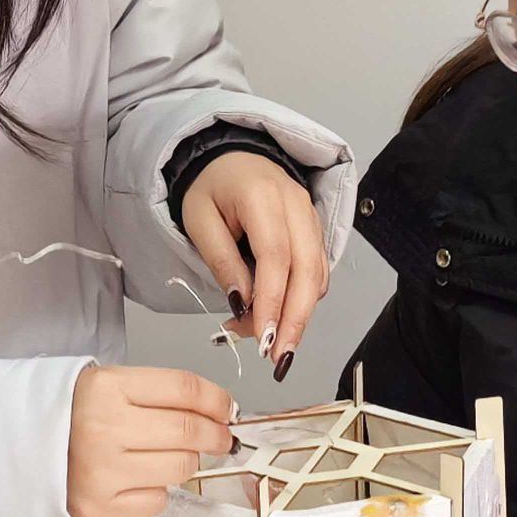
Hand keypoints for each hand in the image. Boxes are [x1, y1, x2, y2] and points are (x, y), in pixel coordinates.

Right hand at [66, 365, 234, 516]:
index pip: (183, 388)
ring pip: (180, 468)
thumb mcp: (108, 387)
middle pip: (188, 430)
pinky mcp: (99, 507)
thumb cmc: (73, 418)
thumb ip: (159, 394)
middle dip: (216, 435)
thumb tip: (219, 412)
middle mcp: (103, 427)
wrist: (20, 455)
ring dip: (186, 462)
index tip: (227, 409)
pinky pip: (157, 501)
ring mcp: (101, 471)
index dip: (216, 399)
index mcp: (106, 387)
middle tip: (221, 438)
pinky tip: (137, 480)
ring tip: (169, 457)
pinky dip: (157, 491)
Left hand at [181, 152, 327, 381]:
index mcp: (262, 196)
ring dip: (299, 314)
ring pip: (317, 274)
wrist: (231, 158)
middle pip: (308, 269)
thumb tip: (243, 304)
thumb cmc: (211, 189)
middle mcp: (295, 204)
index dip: (273, 300)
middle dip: (296, 319)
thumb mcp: (199, 221)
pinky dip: (302, 299)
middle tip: (279, 357)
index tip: (264, 337)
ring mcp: (310, 216)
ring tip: (270, 343)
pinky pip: (317, 270)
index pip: (275, 256)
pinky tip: (279, 317)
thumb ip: (222, 261)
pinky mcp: (314, 230)